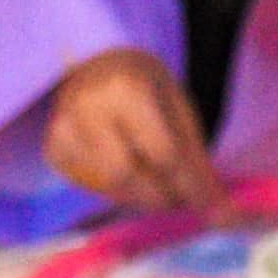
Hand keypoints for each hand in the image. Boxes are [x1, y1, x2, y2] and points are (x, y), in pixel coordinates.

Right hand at [40, 48, 226, 216]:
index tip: (211, 209)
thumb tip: (224, 216)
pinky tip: (128, 171)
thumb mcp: (179, 113)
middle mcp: (88, 107)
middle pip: (128, 177)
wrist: (101, 61)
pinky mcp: (53, 145)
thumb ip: (197, 164)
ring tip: (159, 184)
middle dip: (161, 197)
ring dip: (141, 197)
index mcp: (127, 90)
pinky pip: (89, 184)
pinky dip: (116, 189)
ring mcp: (63, 126)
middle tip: (181, 199)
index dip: (189, 188)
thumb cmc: (148, 89)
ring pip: (108, 185)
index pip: (162, 155)